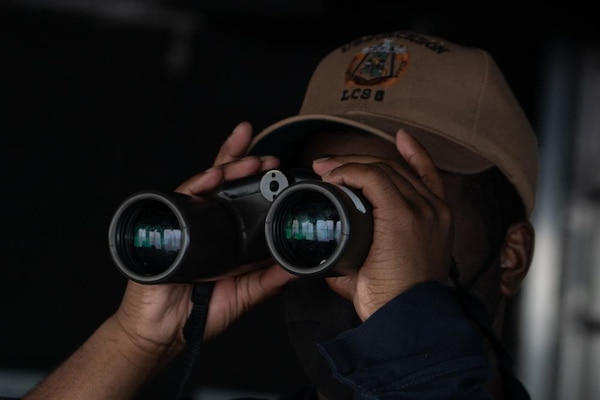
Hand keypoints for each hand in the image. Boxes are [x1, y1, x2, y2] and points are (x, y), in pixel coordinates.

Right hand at [114, 122, 295, 363]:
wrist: (163, 332)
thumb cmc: (198, 313)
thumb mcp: (243, 295)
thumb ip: (267, 280)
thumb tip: (296, 267)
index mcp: (225, 235)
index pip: (242, 200)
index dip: (258, 182)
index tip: (279, 170)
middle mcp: (206, 222)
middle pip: (224, 183)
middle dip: (244, 161)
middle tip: (268, 157)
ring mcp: (186, 220)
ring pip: (206, 184)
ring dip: (229, 168)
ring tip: (251, 161)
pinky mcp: (167, 225)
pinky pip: (181, 199)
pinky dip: (198, 185)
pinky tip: (214, 176)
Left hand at [311, 129, 453, 320]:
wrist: (407, 321)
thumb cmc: (397, 302)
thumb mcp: (381, 274)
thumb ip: (360, 264)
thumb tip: (332, 264)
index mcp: (436, 220)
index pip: (427, 175)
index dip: (414, 152)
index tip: (401, 137)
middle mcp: (434, 210)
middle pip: (396, 168)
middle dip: (361, 161)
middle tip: (331, 166)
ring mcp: (422, 210)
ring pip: (383, 169)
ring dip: (349, 165)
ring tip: (324, 169)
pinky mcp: (404, 214)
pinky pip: (373, 178)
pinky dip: (350, 172)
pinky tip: (332, 177)